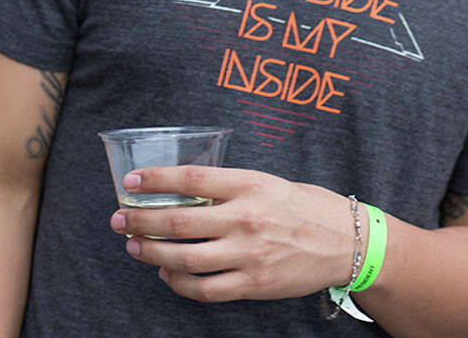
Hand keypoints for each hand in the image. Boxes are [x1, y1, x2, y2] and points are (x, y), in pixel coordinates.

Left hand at [109, 166, 355, 302]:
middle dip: (141, 219)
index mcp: (252, 185)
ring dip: (150, 251)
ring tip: (134, 245)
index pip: (193, 179)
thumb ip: (233, 189)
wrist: (347, 242)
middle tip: (120, 218)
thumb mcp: (271, 184)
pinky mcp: (252, 284)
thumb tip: (188, 193)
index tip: (132, 181)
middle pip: (179, 220)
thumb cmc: (308, 208)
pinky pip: (203, 289)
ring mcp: (249, 254)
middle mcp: (247, 218)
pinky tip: (166, 272)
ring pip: (183, 258)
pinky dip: (177, 282)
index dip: (156, 180)